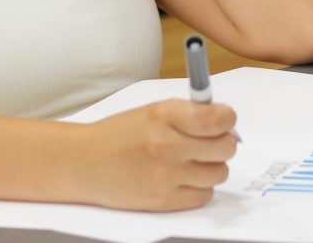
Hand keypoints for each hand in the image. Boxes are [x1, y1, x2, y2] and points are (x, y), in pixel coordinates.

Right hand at [77, 99, 237, 210]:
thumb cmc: (121, 134)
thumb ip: (190, 113)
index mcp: (165, 116)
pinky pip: (204, 195)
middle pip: (225, 148)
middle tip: (211, 142)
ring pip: (219, 173)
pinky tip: (184, 178)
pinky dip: (200, 187)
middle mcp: (167, 145)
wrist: (84, 163)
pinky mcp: (164, 201)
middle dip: (223, 143)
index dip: (228, 119)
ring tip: (194, 161)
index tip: (225, 120)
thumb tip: (226, 123)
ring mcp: (166, 176)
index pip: (217, 119)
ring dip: (212, 166)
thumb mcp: (154, 111)